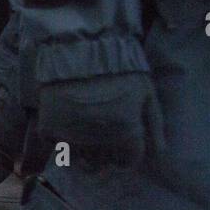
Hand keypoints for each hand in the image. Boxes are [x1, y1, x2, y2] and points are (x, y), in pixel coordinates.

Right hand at [36, 71, 164, 169]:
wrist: (80, 47)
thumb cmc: (120, 69)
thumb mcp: (146, 93)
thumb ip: (154, 125)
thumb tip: (159, 153)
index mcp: (126, 133)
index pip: (127, 162)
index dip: (127, 155)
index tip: (123, 146)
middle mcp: (99, 141)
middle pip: (103, 162)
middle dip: (105, 154)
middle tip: (103, 136)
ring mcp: (71, 135)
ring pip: (79, 158)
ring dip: (84, 150)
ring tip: (85, 133)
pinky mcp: (49, 127)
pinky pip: (55, 145)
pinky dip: (60, 140)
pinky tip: (66, 125)